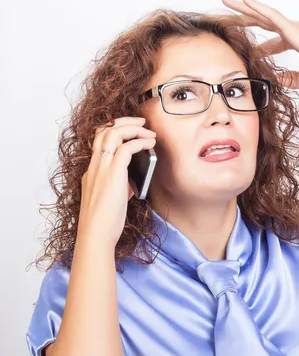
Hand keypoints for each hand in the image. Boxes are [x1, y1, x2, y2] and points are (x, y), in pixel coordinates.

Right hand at [78, 117, 156, 247]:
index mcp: (92, 170)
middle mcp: (94, 165)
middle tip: (142, 121)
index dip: (114, 129)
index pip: (99, 139)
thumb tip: (130, 185)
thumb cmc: (104, 222)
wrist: (96, 234)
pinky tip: (150, 144)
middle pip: (104, 130)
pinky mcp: (113, 174)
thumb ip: (118, 188)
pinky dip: (139, 141)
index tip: (130, 128)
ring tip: (149, 131)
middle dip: (124, 121)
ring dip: (133, 128)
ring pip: (113, 133)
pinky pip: (126, 148)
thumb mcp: (110, 199)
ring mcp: (102, 168)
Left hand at [221, 0, 298, 89]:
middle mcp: (293, 30)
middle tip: (227, 12)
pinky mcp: (293, 29)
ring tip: (226, 0)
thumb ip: (291, 79)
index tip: (247, 51)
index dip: (259, 47)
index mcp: (297, 41)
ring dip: (244, 7)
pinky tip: (245, 0)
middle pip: (262, 21)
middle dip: (244, 17)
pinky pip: (272, 15)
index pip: (273, 42)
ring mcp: (292, 27)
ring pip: (262, 14)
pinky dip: (258, 8)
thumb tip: (276, 81)